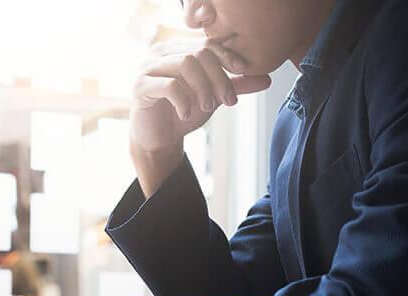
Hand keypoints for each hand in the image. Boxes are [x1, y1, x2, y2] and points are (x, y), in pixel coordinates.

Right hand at [130, 39, 271, 194]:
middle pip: (199, 53)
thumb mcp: (213, 97)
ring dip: (203, 88)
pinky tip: (186, 114)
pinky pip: (168, 85)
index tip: (242, 72)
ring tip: (208, 107)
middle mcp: (160, 53)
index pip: (207, 43)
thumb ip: (235, 86)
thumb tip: (267, 79)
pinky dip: (183, 101)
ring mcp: (147, 68)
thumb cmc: (182, 113)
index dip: (227, 56)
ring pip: (185, 64)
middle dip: (218, 77)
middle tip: (228, 100)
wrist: (158, 140)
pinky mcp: (140, 87)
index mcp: (177, 49)